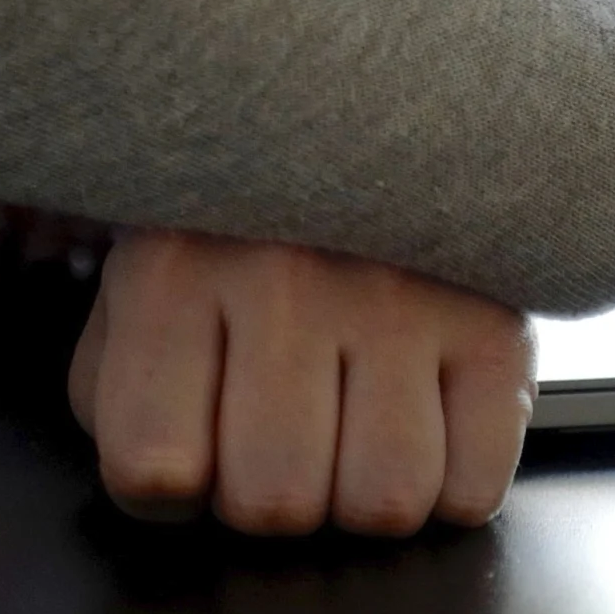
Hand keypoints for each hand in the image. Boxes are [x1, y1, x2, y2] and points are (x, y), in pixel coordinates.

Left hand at [63, 228, 534, 536]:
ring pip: (381, 504)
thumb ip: (118, 380)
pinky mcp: (497, 325)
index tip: (189, 451)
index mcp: (172, 270)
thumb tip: (158, 484)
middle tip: (276, 435)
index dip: (171, 490)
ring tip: (349, 430)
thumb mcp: (136, 277)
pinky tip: (419, 422)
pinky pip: (474, 487)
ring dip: (360, 496)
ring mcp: (402, 301)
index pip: (154, 471)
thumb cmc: (238, 224)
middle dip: (268, 498)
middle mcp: (285, 281)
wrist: (377, 109)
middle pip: (274, 504)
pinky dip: (448, 484)